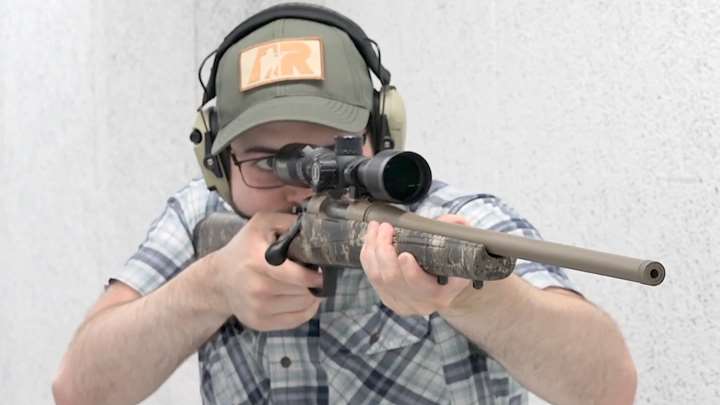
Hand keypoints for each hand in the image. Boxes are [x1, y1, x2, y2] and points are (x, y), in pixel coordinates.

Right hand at [208, 212, 322, 330]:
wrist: (219, 279)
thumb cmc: (244, 249)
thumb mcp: (261, 224)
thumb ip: (286, 221)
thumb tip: (311, 227)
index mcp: (258, 262)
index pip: (297, 277)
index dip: (315, 276)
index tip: (323, 271)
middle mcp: (257, 288)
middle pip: (303, 292)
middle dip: (313, 283)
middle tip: (312, 275)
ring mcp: (258, 308)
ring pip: (303, 306)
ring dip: (310, 296)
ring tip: (305, 285)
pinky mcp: (260, 323)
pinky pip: (296, 320)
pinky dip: (306, 310)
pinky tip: (302, 298)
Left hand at [359, 214, 472, 315]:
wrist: (447, 288)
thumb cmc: (452, 266)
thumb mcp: (460, 252)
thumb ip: (456, 234)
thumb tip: (456, 222)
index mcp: (441, 293)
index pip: (421, 286)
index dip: (410, 271)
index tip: (405, 254)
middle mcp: (420, 303)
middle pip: (392, 278)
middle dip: (384, 249)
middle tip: (386, 227)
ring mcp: (401, 303)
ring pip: (377, 276)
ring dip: (372, 248)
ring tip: (375, 228)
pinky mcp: (387, 299)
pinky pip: (371, 277)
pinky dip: (368, 256)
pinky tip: (370, 240)